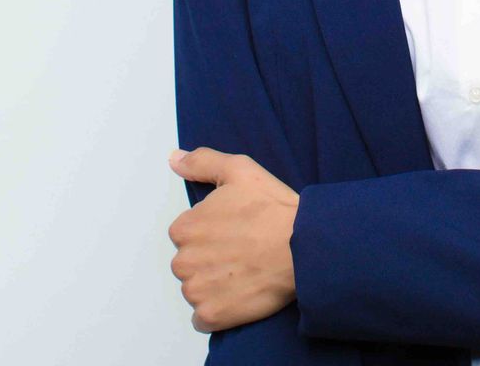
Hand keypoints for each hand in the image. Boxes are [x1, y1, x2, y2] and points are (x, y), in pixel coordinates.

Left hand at [166, 147, 300, 333]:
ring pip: (196, 289)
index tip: (234, 230)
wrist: (304, 248)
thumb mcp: (240, 170)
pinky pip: (202, 318)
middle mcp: (183, 261)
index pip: (186, 233)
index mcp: (185, 228)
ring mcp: (197, 291)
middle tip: (243, 251)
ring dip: (214, 284)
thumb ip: (202, 163)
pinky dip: (217, 311)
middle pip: (189, 263)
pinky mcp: (211, 315)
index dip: (212, 231)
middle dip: (210, 259)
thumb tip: (174, 160)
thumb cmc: (274, 210)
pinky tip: (239, 295)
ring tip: (246, 273)